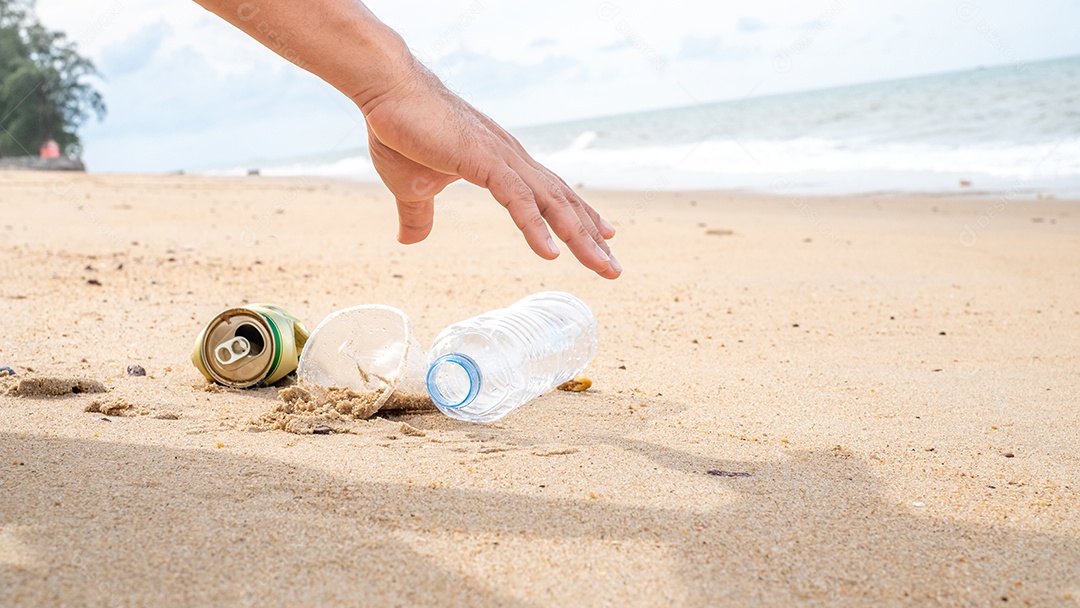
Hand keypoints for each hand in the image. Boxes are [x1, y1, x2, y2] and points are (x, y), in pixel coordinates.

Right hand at [358, 59, 620, 278]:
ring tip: (601, 265)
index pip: (551, 195)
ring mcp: (501, 159)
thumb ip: (419, 215)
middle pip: (562, 202)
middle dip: (591, 237)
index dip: (579, 218)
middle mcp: (512, 160)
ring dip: (579, 236)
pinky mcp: (483, 160)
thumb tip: (409, 241)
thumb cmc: (400, 128)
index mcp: (503, 163)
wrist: (386, 89)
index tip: (604, 239)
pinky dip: (536, 226)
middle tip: (613, 268)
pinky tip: (550, 254)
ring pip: (551, 203)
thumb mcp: (412, 187)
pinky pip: (517, 199)